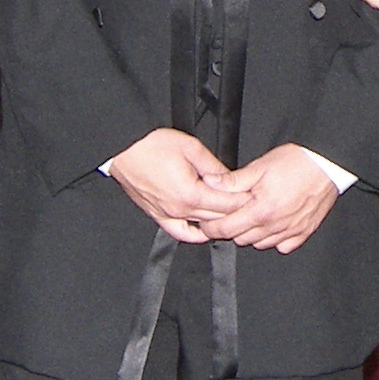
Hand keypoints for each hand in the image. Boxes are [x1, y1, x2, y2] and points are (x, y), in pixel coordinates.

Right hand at [106, 128, 246, 243]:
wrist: (122, 149)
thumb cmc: (150, 145)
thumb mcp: (190, 147)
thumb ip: (213, 167)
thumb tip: (229, 179)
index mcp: (190, 194)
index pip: (227, 204)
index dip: (244, 201)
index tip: (256, 197)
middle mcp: (179, 210)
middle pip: (217, 218)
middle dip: (236, 212)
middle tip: (251, 206)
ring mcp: (167, 215)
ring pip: (202, 227)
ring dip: (219, 223)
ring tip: (232, 215)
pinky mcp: (157, 215)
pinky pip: (180, 232)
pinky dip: (195, 234)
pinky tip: (204, 231)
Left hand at [200, 144, 347, 253]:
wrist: (327, 164)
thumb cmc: (297, 162)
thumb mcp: (259, 167)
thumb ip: (233, 181)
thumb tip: (209, 182)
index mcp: (261, 210)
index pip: (227, 229)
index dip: (211, 228)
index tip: (206, 224)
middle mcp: (275, 225)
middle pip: (241, 239)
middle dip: (231, 229)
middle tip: (229, 216)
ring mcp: (291, 231)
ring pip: (260, 245)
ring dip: (251, 234)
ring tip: (250, 218)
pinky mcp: (304, 232)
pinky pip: (283, 247)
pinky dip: (274, 240)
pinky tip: (271, 225)